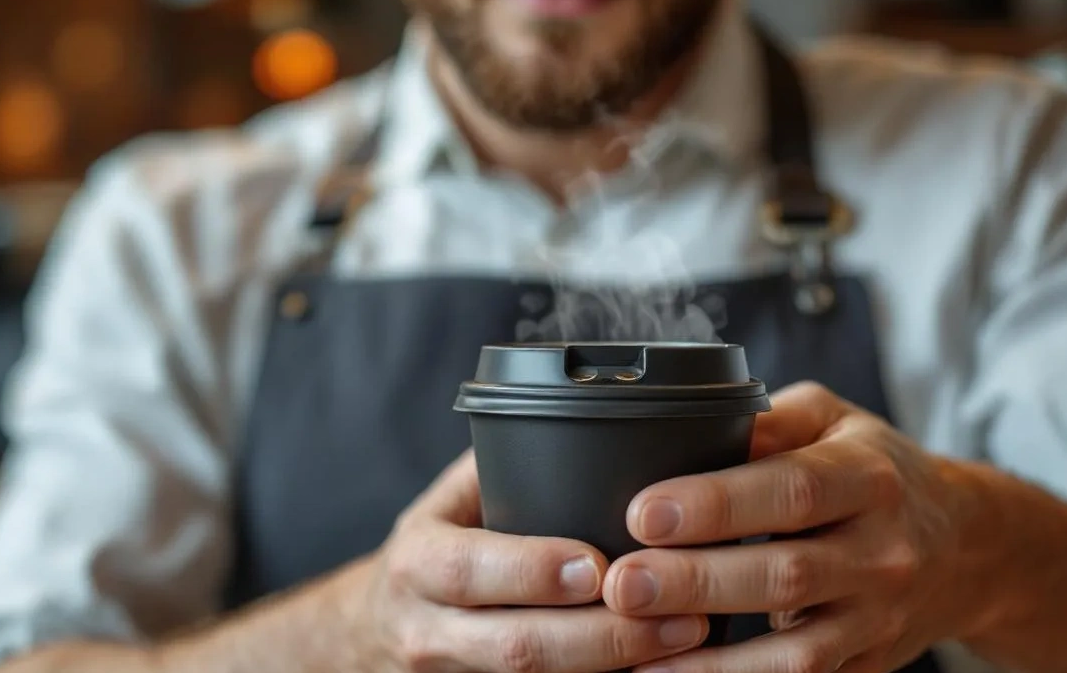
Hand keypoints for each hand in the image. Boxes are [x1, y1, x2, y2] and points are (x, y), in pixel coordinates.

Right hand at [359, 450, 711, 672]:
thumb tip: (596, 419)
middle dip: (603, 633)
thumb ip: (504, 467)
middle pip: (517, 645)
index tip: (599, 563)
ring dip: (616, 664)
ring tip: (685, 636)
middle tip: (678, 610)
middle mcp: (426, 628)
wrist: (381, 625)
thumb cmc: (435, 546)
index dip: (533, 570)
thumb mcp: (450, 502)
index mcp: (416, 562)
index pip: (468, 570)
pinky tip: (656, 669)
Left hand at [602, 383, 983, 672]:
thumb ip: (771, 419)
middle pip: (785, 573)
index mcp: (868, 477)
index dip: (716, 504)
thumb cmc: (876, 470)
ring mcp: (879, 619)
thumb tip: (697, 421)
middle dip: (696, 582)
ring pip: (796, 651)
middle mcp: (881, 552)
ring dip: (710, 660)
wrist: (968, 546)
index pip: (792, 490)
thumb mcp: (834, 420)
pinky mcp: (866, 665)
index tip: (644, 512)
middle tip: (622, 584)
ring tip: (634, 647)